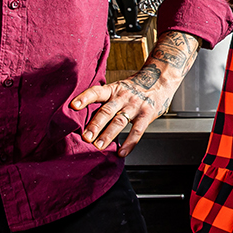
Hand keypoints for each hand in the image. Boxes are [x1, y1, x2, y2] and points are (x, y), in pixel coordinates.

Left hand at [69, 32, 198, 155]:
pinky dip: (129, 143)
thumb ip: (105, 100)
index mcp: (113, 90)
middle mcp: (122, 97)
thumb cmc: (134, 88)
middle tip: (85, 137)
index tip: (73, 106)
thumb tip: (82, 116)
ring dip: (108, 134)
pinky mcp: (147, 114)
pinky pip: (137, 130)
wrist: (160, 80)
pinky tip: (121, 152)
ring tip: (99, 146)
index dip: (84, 98)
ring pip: (120, 121)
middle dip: (95, 124)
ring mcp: (135, 106)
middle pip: (107, 110)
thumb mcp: (119, 88)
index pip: (96, 92)